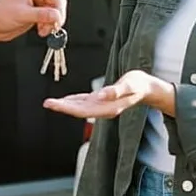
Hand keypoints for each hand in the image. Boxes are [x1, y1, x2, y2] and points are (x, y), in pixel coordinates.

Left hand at [0, 0, 66, 42]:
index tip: (59, 16)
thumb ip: (41, 15)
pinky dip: (48, 26)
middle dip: (56, 15)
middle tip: (55, 25)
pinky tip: (42, 30)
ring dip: (52, 22)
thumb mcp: (22, 14)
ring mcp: (36, 4)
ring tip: (45, 29)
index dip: (59, 4)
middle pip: (56, 2)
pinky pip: (49, 19)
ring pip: (54, 12)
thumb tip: (56, 15)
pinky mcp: (36, 14)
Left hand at [44, 69, 169, 118]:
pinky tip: (66, 99)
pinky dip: (74, 100)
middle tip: (47, 103)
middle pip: (78, 110)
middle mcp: (103, 109)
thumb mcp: (130, 84)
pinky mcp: (103, 99)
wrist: (148, 88)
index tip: (54, 105)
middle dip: (62, 107)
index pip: (83, 110)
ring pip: (80, 107)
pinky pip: (85, 102)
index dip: (67, 108)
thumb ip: (116, 91)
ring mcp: (102, 105)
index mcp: (108, 108)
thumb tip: (100, 96)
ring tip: (51, 102)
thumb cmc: (140, 85)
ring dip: (66, 104)